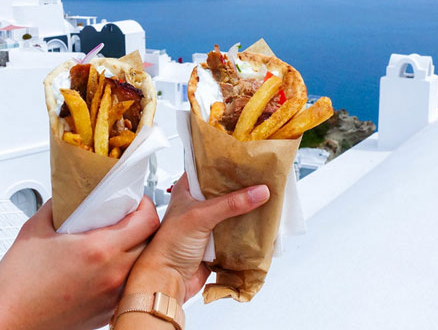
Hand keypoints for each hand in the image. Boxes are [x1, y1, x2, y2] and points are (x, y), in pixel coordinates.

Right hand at [0, 196, 159, 329]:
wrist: (6, 322)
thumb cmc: (17, 285)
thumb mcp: (35, 230)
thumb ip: (58, 206)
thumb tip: (70, 196)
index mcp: (99, 250)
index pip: (147, 221)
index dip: (145, 206)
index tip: (135, 201)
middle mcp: (112, 275)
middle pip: (150, 242)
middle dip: (143, 225)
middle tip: (127, 217)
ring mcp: (112, 296)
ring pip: (142, 265)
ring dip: (135, 249)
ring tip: (116, 240)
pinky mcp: (107, 312)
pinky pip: (127, 285)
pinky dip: (123, 272)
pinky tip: (103, 266)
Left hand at [121, 174, 269, 303]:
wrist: (168, 280)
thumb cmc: (169, 246)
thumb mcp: (200, 216)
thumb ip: (231, 204)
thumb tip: (259, 192)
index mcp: (187, 190)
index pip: (209, 169)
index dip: (228, 162)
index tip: (249, 157)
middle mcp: (198, 204)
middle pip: (226, 190)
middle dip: (244, 186)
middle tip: (266, 177)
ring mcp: (209, 223)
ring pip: (234, 211)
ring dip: (248, 208)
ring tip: (270, 196)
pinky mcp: (217, 241)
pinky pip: (237, 231)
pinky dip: (248, 228)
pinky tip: (263, 221)